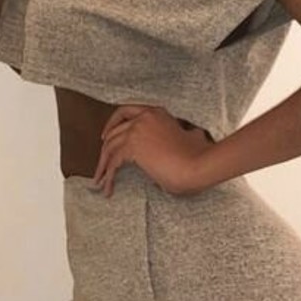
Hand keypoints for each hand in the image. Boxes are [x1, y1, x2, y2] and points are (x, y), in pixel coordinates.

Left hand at [92, 105, 214, 197]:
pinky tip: (108, 188)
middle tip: (101, 164)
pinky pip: (113, 162)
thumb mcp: (190, 138)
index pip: (126, 112)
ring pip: (109, 147)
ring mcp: (137, 130)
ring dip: (102, 166)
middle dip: (104, 150)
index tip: (105, 136)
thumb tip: (181, 142)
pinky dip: (108, 176)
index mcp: (156, 113)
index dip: (112, 124)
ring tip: (100, 181)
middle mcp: (144, 117)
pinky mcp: (132, 147)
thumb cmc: (200, 157)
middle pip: (113, 131)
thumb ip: (181, 135)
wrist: (199, 164)